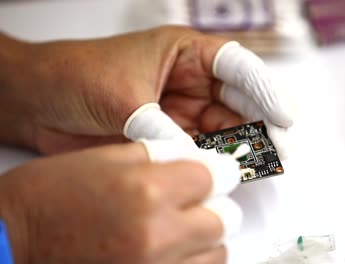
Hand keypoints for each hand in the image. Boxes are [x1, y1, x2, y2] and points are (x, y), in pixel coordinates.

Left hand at [0, 26, 293, 155]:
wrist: (39, 102)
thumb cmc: (76, 77)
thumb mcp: (124, 99)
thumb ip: (161, 131)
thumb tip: (193, 163)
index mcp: (184, 53)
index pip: (236, 66)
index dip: (264, 90)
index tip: (284, 115)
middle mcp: (189, 81)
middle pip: (239, 101)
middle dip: (263, 124)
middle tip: (282, 149)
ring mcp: (182, 111)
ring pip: (226, 128)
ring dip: (246, 146)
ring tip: (266, 164)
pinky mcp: (171, 136)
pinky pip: (205, 149)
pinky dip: (221, 161)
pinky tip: (236, 171)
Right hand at [0, 142, 241, 263]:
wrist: (12, 243)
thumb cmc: (48, 200)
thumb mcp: (102, 158)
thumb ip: (158, 156)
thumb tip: (195, 160)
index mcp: (147, 191)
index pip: (215, 177)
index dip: (216, 172)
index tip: (214, 174)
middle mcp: (157, 236)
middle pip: (223, 219)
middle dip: (213, 206)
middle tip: (194, 203)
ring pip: (216, 254)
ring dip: (204, 239)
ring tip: (179, 231)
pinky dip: (189, 262)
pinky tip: (168, 252)